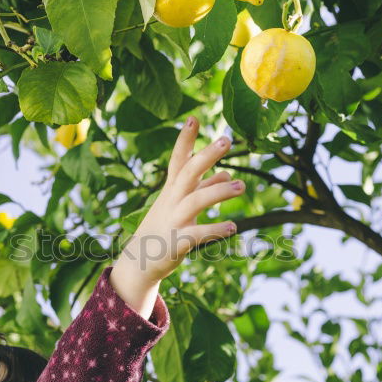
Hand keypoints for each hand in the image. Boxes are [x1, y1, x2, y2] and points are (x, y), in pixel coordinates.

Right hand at [110, 116, 243, 316]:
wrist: (139, 263)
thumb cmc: (162, 229)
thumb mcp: (180, 205)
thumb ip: (204, 188)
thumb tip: (227, 173)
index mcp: (171, 190)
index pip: (178, 160)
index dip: (185, 140)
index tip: (193, 118)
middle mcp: (171, 201)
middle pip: (188, 173)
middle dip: (206, 155)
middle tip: (227, 140)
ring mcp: (173, 221)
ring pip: (195, 201)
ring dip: (219, 192)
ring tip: (242, 185)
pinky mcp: (177, 243)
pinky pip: (197, 234)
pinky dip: (215, 230)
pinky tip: (232, 227)